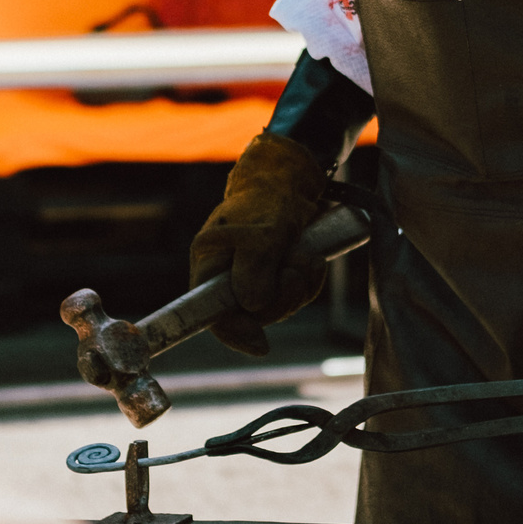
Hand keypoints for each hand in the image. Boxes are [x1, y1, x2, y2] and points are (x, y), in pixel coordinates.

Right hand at [190, 132, 330, 356]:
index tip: (261, 344)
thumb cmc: (269, 198)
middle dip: (281, 298)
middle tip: (296, 268)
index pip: (210, 314)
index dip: (234, 333)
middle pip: (250, 315)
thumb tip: (252, 307)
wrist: (291, 179)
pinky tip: (312, 259)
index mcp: (209, 264)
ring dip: (299, 285)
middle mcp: (227, 276)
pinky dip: (308, 282)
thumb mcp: (264, 231)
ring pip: (277, 306)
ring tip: (305, 254)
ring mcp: (252, 277)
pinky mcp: (275, 276)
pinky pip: (294, 296)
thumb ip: (255, 267)